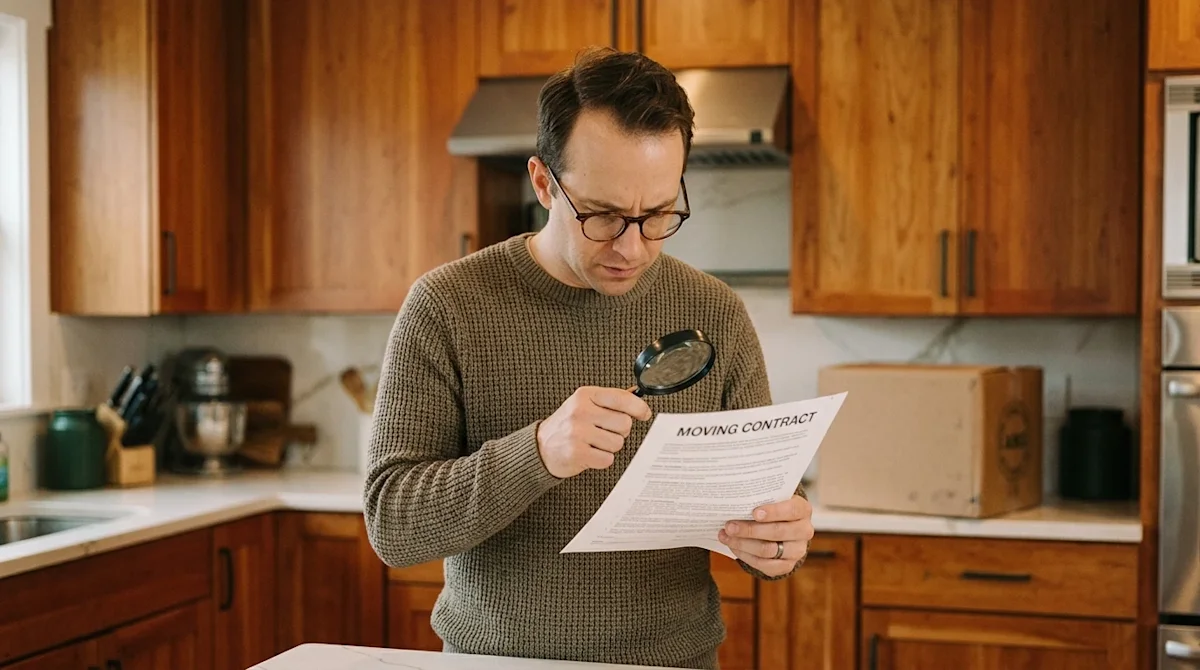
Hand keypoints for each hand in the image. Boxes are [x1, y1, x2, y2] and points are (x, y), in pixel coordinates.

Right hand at [536, 386, 651, 478]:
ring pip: (618, 443)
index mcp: (585, 395)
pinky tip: (589, 454)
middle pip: (624, 423)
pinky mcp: (576, 453)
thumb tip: (636, 397)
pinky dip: (601, 460)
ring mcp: (577, 432)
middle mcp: (581, 411)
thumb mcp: (584, 404)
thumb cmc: (567, 425)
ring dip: (609, 447)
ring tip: (593, 443)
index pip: (622, 398)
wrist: (541, 447)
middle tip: (605, 432)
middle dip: (620, 431)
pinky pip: (607, 459)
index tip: (644, 414)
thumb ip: (609, 400)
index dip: (639, 407)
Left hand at [718, 494, 813, 576]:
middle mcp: (804, 531)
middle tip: (729, 526)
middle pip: (777, 532)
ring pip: (768, 550)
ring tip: (726, 536)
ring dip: (743, 543)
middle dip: (750, 530)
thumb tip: (736, 499)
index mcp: (803, 510)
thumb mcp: (772, 498)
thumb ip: (760, 497)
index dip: (773, 512)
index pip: (792, 510)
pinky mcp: (787, 565)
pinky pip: (764, 564)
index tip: (754, 512)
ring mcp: (797, 550)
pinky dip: (745, 555)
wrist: (782, 526)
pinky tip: (733, 546)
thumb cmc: (772, 507)